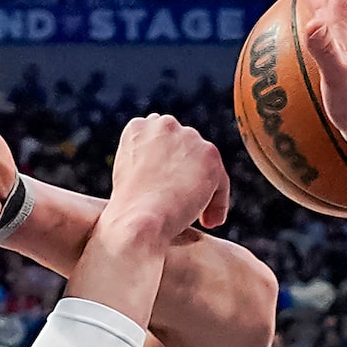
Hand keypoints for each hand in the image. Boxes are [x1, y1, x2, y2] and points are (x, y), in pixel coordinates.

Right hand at [109, 112, 230, 231]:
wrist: (139, 220)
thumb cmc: (128, 211)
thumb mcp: (126, 177)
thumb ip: (146, 164)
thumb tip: (165, 174)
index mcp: (138, 128)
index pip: (161, 139)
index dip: (167, 165)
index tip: (166, 189)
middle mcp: (163, 125)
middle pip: (186, 147)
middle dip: (187, 173)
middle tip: (183, 203)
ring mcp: (188, 137)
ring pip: (205, 164)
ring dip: (202, 188)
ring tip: (197, 216)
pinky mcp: (209, 155)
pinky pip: (220, 181)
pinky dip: (217, 203)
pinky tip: (208, 222)